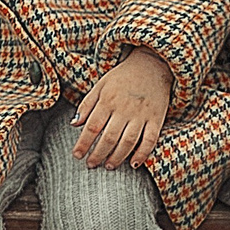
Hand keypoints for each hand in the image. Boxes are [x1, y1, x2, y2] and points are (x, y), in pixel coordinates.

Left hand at [75, 48, 172, 168]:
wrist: (153, 64)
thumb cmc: (124, 76)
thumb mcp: (101, 84)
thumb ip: (87, 104)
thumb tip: (73, 124)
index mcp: (108, 100)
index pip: (92, 127)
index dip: (83, 143)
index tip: (77, 155)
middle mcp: (124, 109)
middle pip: (109, 138)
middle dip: (98, 154)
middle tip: (91, 164)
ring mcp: (142, 114)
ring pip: (128, 142)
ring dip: (117, 157)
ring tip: (108, 166)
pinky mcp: (156, 118)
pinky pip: (150, 140)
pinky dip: (142, 154)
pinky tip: (134, 163)